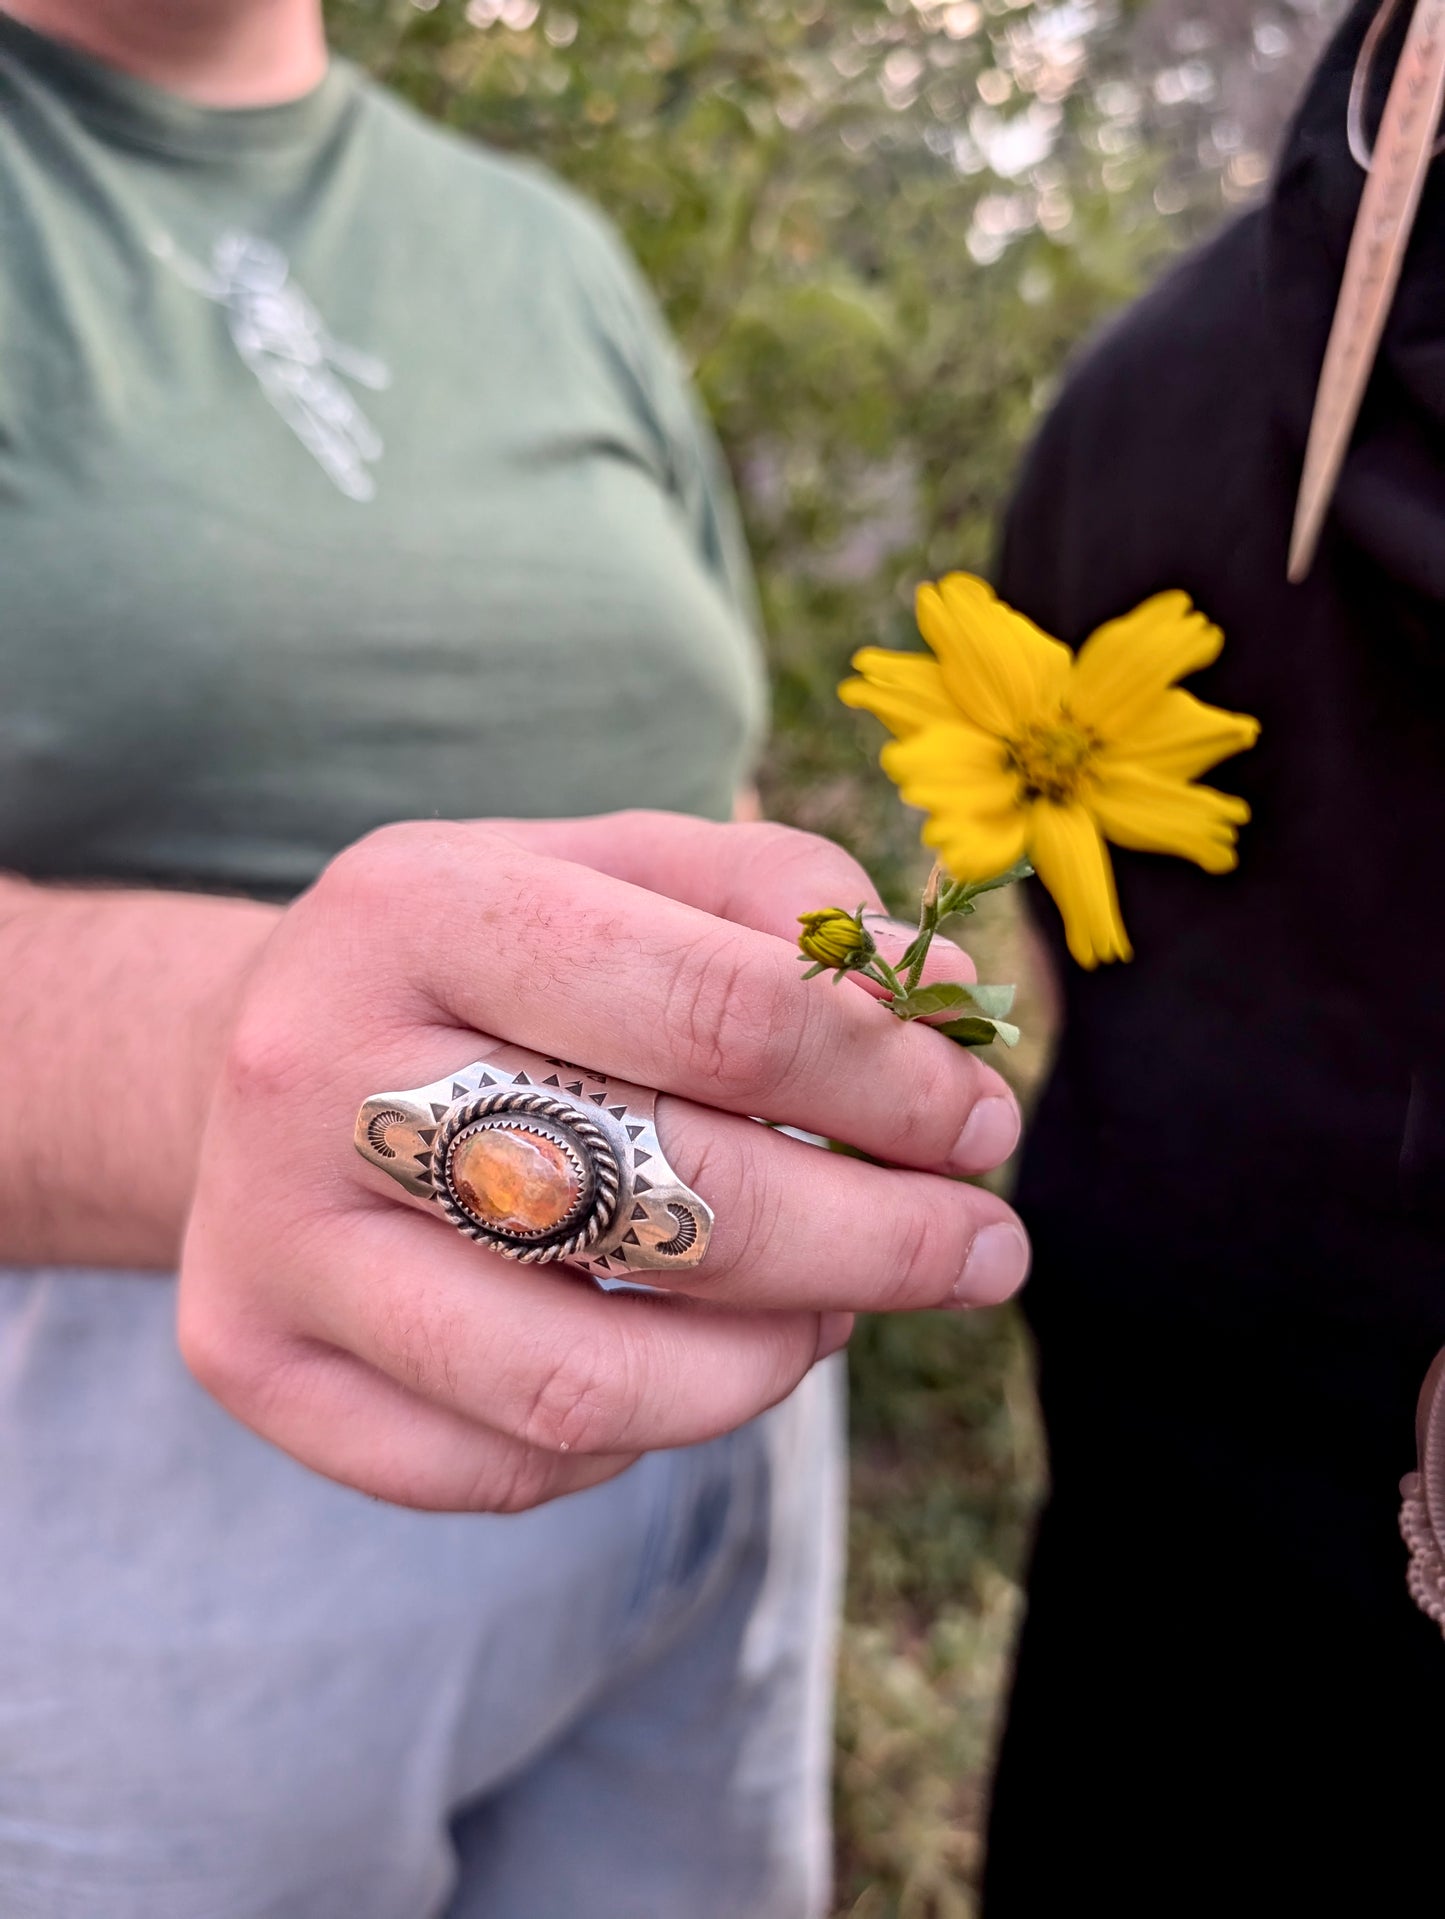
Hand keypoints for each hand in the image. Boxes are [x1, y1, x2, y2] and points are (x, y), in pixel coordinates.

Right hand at [179, 813, 1027, 1511]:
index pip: (715, 1011)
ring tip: (841, 1312)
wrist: (262, 1048)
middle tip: (983, 1249)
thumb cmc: (489, 957)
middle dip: (879, 1241)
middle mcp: (320, 1070)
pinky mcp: (257, 1359)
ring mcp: (272, 1233)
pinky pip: (503, 1466)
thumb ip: (783, 907)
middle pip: (666, 1203)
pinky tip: (690, 1361)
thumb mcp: (618, 868)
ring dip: (768, 1366)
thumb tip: (948, 1004)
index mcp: (423, 904)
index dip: (886, 1083)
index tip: (982, 1121)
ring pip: (580, 1384)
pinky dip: (641, 1437)